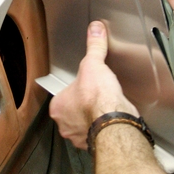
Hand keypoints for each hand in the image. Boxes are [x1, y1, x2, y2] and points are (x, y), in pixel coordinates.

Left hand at [49, 21, 138, 149]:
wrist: (114, 119)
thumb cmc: (98, 97)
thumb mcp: (94, 63)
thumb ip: (94, 46)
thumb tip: (95, 29)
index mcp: (58, 107)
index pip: (63, 96)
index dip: (74, 90)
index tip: (83, 87)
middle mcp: (65, 125)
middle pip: (71, 113)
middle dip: (82, 107)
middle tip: (93, 97)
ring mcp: (79, 137)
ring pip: (83, 126)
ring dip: (91, 119)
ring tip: (103, 108)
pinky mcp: (95, 144)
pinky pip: (97, 135)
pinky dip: (102, 128)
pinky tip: (110, 119)